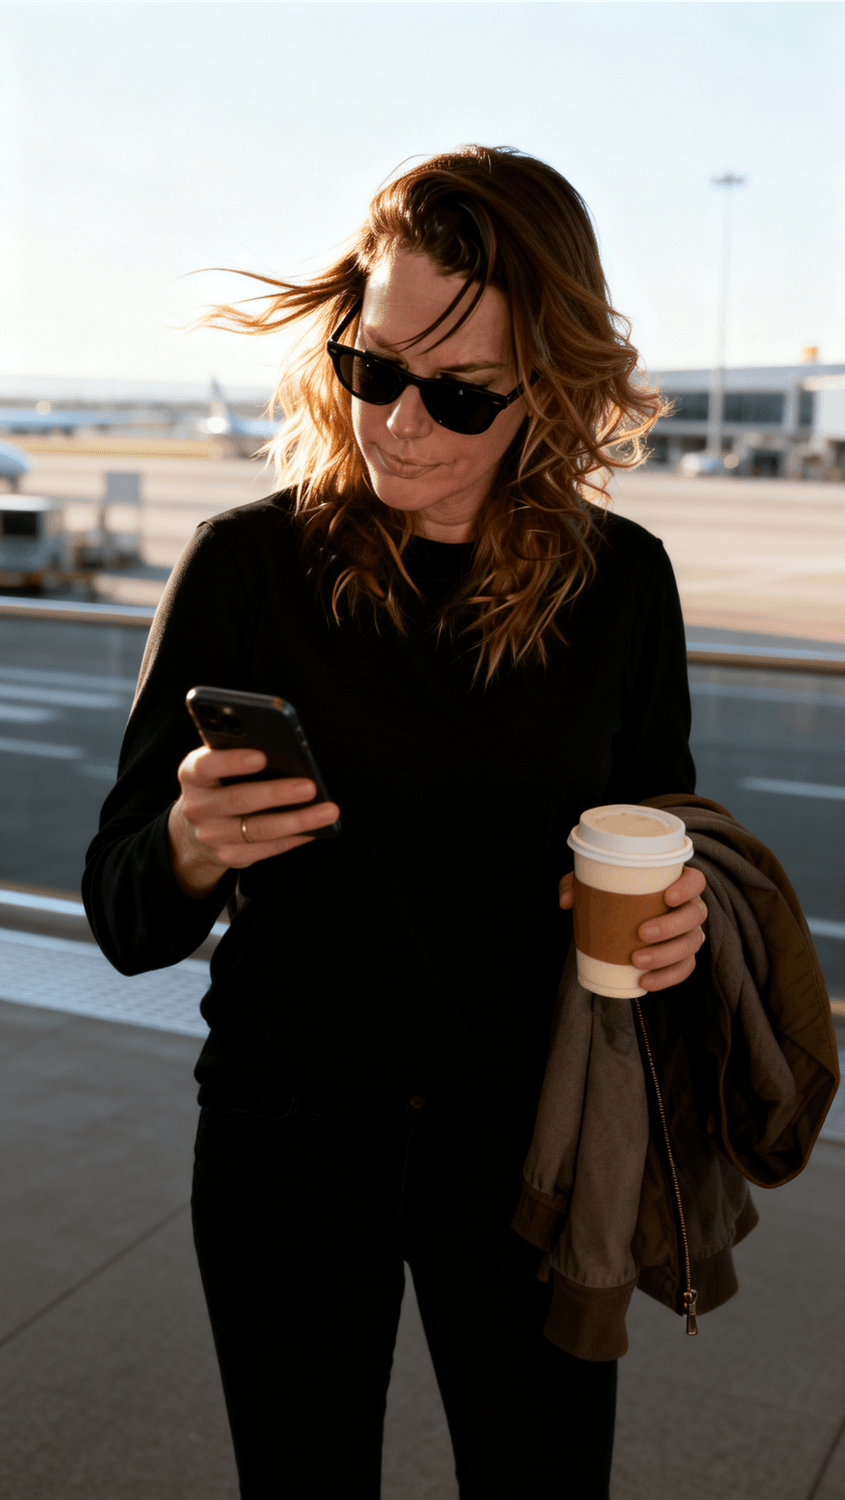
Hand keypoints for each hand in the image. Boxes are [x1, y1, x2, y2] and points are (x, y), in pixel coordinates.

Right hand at [167, 746, 339, 897]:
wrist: (195, 829)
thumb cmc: (219, 783)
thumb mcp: (217, 765)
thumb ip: (239, 753)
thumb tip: (287, 751)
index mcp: (192, 775)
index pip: (206, 766)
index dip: (232, 761)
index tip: (261, 755)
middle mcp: (198, 807)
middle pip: (240, 800)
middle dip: (277, 793)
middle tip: (310, 786)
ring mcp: (213, 836)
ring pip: (260, 829)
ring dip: (298, 820)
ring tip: (329, 810)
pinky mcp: (231, 856)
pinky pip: (269, 847)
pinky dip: (297, 836)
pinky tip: (319, 827)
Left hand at [558, 866, 707, 992]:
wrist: (621, 918)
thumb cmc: (614, 893)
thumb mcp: (593, 883)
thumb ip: (577, 884)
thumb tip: (568, 901)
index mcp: (675, 883)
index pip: (695, 881)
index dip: (687, 888)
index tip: (666, 896)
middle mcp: (689, 908)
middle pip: (694, 915)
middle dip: (671, 926)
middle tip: (641, 933)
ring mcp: (689, 933)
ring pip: (691, 944)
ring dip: (666, 955)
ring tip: (637, 961)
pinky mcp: (683, 957)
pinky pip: (684, 969)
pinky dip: (667, 978)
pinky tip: (645, 982)